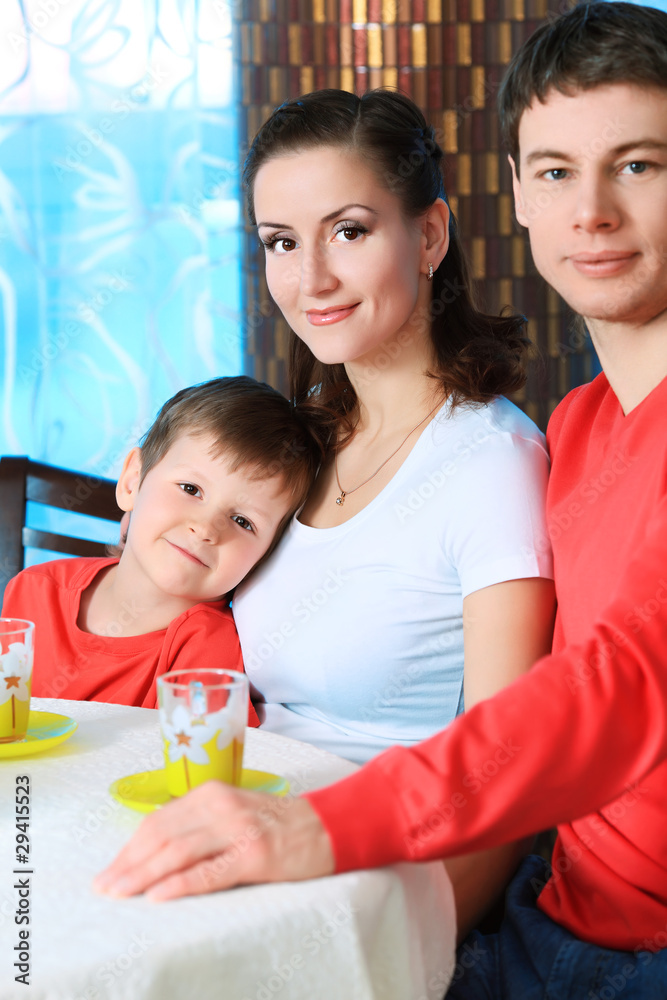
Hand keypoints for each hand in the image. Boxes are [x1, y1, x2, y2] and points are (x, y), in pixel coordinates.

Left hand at [93, 781, 334, 900]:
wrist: (328, 826)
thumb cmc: (276, 825)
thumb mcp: (233, 813)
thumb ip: (198, 825)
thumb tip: (154, 852)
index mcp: (211, 794)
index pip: (158, 821)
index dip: (129, 848)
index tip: (109, 871)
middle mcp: (221, 806)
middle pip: (161, 835)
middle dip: (128, 864)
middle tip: (104, 887)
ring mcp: (239, 829)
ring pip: (178, 851)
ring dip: (143, 875)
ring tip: (121, 894)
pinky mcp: (256, 855)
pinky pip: (210, 871)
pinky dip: (180, 883)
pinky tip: (159, 896)